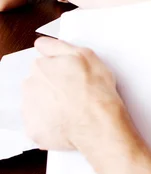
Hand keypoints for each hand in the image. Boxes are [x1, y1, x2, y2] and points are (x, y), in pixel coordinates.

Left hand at [22, 36, 124, 150]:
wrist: (98, 125)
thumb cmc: (95, 91)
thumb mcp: (85, 55)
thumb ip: (58, 46)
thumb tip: (42, 44)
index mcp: (41, 66)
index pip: (43, 63)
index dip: (59, 68)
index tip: (69, 75)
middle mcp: (30, 86)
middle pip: (38, 83)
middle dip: (52, 86)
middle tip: (72, 92)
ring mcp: (30, 109)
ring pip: (37, 103)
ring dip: (49, 104)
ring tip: (70, 107)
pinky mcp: (33, 129)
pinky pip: (39, 123)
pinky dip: (49, 123)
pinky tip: (65, 120)